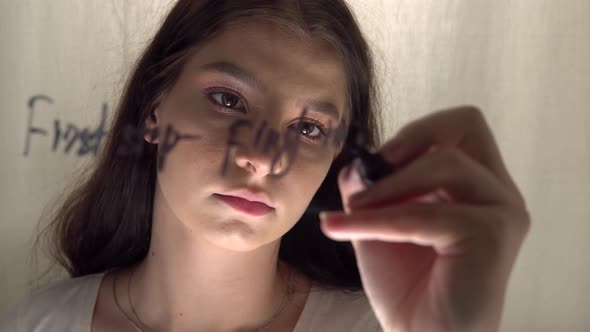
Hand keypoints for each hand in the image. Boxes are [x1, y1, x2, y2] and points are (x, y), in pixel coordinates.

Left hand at [319, 106, 530, 331]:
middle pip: (466, 125)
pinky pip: (422, 213)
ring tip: (352, 211)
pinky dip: (375, 220)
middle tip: (370, 174)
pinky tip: (340, 227)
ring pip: (444, 163)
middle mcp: (498, 192)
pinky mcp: (492, 234)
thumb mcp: (379, 220)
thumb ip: (370, 184)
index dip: (418, 131)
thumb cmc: (407, 284)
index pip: (462, 125)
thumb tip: (354, 160)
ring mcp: (501, 211)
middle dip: (409, 142)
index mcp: (479, 184)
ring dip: (386, 187)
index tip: (378, 159)